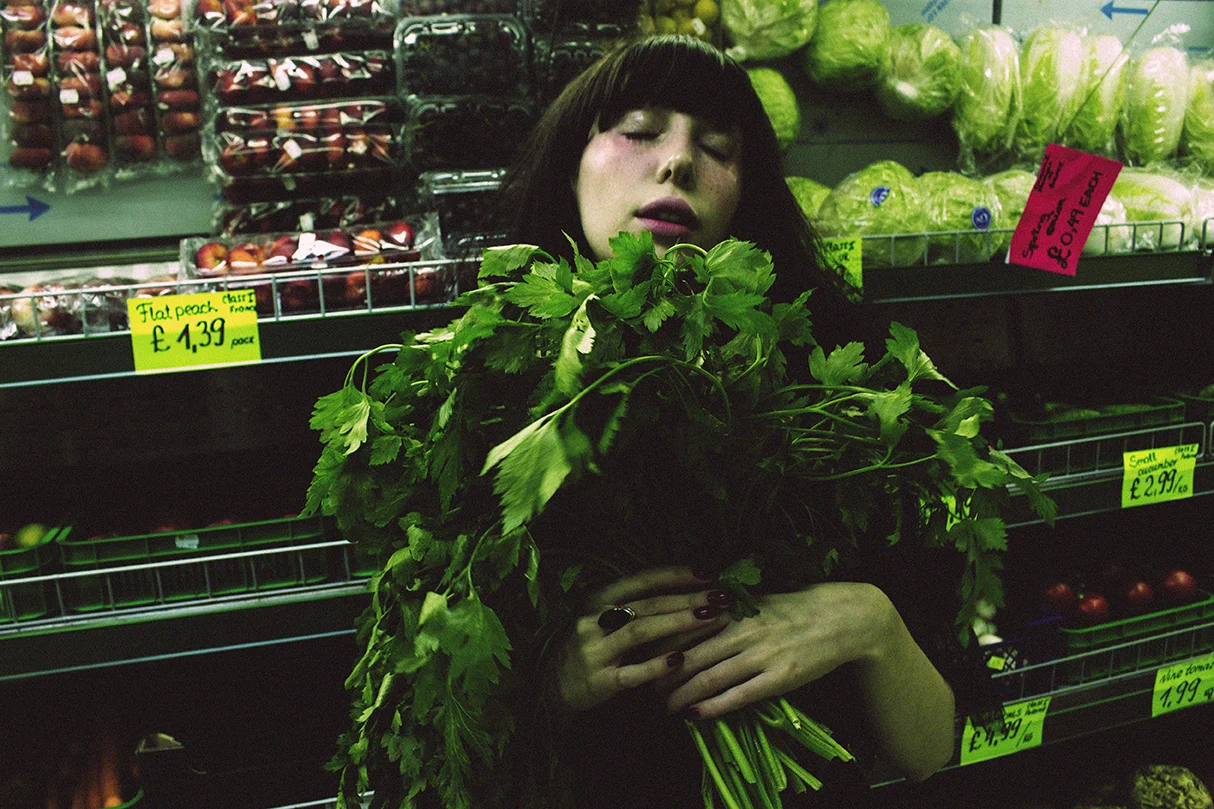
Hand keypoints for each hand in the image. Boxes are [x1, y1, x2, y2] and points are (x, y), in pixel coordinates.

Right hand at [554, 566, 731, 711]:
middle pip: (647, 604)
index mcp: (597, 598)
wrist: (554, 686)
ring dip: (677, 622)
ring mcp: (595, 650)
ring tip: (708, 618)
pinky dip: (656, 665)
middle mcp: (593, 619)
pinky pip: (632, 672)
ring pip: (640, 631)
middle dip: (686, 598)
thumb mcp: (603, 618)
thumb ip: (635, 605)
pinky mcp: (600, 680)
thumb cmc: (592, 646)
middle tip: (720, 596)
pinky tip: (680, 660)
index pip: (642, 580)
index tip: (709, 572)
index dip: (676, 574)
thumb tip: (685, 589)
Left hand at [664, 582, 898, 719]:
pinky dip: (713, 707)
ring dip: (682, 695)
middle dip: (664, 674)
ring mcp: (762, 655)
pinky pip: (739, 696)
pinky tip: (693, 715)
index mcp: (736, 608)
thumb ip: (726, 609)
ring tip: (663, 707)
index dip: (661, 643)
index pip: (686, 626)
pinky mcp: (780, 678)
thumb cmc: (798, 607)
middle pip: (691, 655)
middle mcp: (744, 630)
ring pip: (710, 677)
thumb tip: (690, 616)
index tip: (639, 654)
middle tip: (643, 688)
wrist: (844, 618)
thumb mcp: (758, 600)